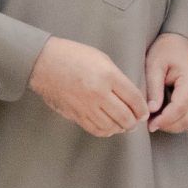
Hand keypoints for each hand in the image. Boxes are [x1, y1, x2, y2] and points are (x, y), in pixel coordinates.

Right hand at [30, 37, 148, 136]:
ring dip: (121, 128)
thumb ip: (118, 79)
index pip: (134, 99)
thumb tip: (130, 98)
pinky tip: (109, 126)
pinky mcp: (75, 115)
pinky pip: (96, 129)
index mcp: (108, 76)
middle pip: (126, 117)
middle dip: (135, 121)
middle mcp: (98, 94)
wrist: (43, 62)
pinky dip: (106, 131)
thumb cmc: (74, 56)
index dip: (142, 109)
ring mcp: (86, 106)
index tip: (144, 112)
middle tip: (136, 120)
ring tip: (124, 124)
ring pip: (112, 127)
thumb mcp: (102, 60)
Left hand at [142, 32, 187, 133]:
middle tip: (149, 124)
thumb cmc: (166, 51)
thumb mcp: (154, 65)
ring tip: (155, 120)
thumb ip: (153, 88)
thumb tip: (152, 110)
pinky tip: (164, 117)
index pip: (180, 108)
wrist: (181, 43)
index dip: (165, 120)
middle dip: (168, 125)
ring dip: (173, 125)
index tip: (149, 124)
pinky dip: (178, 121)